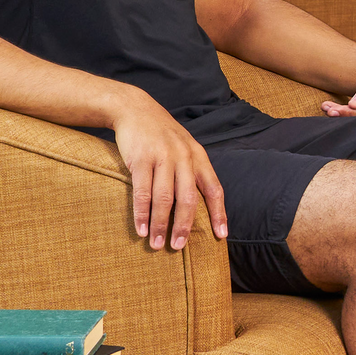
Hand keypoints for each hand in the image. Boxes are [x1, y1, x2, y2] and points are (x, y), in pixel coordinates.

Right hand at [100, 90, 228, 250]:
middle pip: (188, 198)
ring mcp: (162, 157)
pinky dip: (142, 213)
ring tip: (157, 244)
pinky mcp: (141, 158)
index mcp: (198, 157)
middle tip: (178, 247)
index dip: (219, 213)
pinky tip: (141, 229)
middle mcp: (184, 157)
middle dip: (184, 226)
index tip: (221, 236)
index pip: (214, 189)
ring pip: (164, 198)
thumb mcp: (184, 147)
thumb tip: (199, 206)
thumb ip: (192, 171)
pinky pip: (142, 191)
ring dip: (160, 224)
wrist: (134, 108)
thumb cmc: (161, 134)